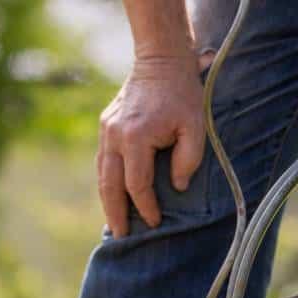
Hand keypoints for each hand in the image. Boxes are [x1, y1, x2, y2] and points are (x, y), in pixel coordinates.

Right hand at [97, 54, 204, 236]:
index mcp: (136, 137)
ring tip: (114, 223)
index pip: (137, 184)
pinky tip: (113, 195)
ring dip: (107, 200)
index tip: (154, 223)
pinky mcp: (105, 126)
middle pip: (110, 186)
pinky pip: (103, 161)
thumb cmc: (183, 94)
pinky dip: (107, 181)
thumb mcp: (195, 126)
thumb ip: (188, 160)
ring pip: (101, 174)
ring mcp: (106, 131)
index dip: (146, 207)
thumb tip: (177, 187)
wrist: (161, 60)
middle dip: (116, 213)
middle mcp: (115, 136)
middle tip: (121, 237)